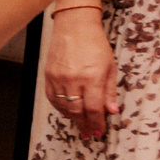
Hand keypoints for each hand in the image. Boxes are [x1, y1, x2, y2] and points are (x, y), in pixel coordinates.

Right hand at [43, 9, 117, 140]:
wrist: (74, 27)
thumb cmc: (95, 44)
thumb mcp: (110, 67)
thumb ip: (109, 91)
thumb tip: (111, 111)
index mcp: (93, 77)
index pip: (93, 108)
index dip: (97, 122)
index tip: (99, 131)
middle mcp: (74, 79)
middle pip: (77, 111)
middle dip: (85, 124)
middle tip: (89, 133)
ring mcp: (59, 78)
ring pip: (64, 106)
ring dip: (72, 118)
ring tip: (80, 125)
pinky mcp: (48, 75)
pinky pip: (52, 98)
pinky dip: (60, 107)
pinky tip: (67, 112)